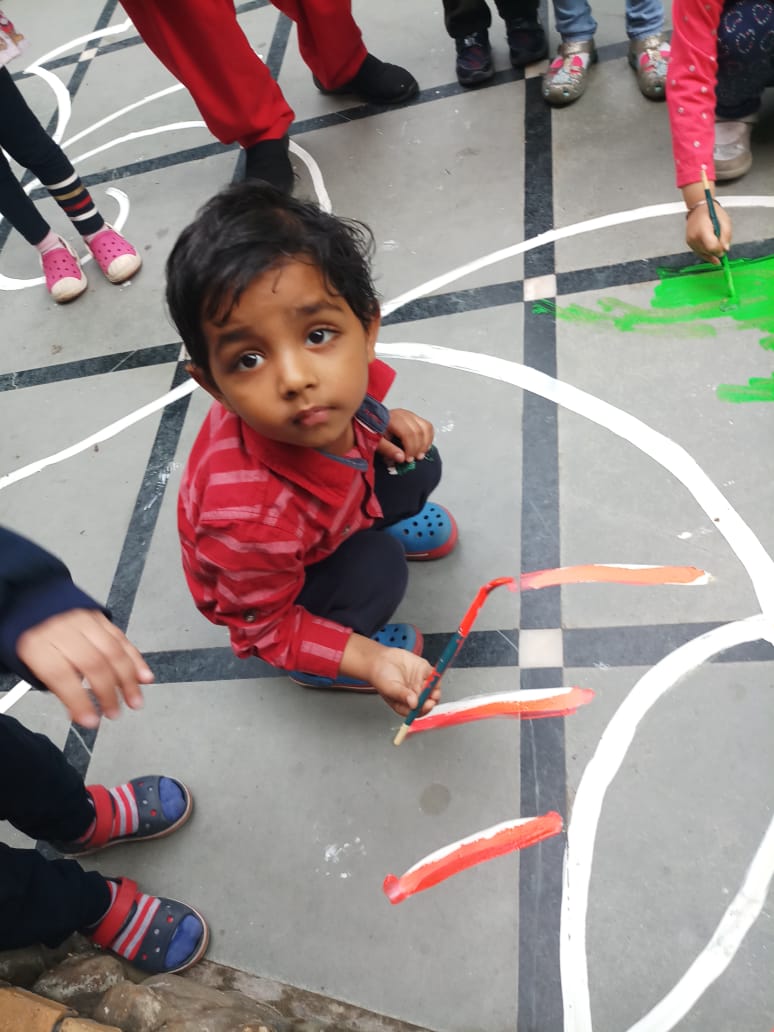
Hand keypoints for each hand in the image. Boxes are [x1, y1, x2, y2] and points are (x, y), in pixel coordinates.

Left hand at [16, 609, 152, 727]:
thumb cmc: (36, 640)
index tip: (91, 721)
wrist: (36, 604)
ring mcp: (84, 621)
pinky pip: (122, 639)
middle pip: (92, 663)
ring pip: (113, 651)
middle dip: (107, 692)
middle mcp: (63, 630)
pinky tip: (143, 676)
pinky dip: (135, 660)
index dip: (79, 700)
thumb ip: (57, 687)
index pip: (61, 675)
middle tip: (114, 712)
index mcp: (38, 644)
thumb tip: (82, 712)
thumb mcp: (33, 666)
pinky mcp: (101, 618)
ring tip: (134, 700)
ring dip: (128, 679)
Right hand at [339, 632, 437, 716]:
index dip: (425, 709)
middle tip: (431, 694)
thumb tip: (413, 703)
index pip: (418, 711)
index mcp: (406, 704)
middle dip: (432, 698)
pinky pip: (434, 675)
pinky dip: (435, 675)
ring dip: (434, 687)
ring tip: (428, 683)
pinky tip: (429, 674)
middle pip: (429, 701)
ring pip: (434, 689)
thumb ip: (401, 695)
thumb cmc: (381, 676)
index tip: (427, 704)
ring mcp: (421, 684)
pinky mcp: (424, 672)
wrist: (380, 659)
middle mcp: (415, 696)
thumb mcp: (389, 688)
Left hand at [377, 408, 433, 465]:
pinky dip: (428, 438)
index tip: (407, 459)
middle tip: (414, 459)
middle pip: (419, 431)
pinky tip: (424, 447)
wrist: (372, 421)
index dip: (410, 448)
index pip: (408, 434)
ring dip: (425, 443)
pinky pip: (427, 426)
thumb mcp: (376, 442)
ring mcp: (411, 415)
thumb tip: (401, 458)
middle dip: (418, 448)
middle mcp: (404, 415)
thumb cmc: (374, 431)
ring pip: (426, 428)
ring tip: (420, 454)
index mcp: (392, 419)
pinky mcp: (415, 417)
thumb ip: (388, 450)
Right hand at [685, 203, 731, 264]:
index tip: (724, 249)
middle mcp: (694, 237)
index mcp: (703, 230)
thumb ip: (726, 236)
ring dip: (711, 252)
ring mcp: (690, 241)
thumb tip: (725, 249)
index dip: (719, 250)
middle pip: (708, 252)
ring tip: (715, 244)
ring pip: (703, 254)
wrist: (698, 208)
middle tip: (721, 245)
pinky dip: (706, 252)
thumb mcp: (725, 221)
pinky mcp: (689, 243)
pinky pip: (699, 252)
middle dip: (716, 251)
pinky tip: (711, 252)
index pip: (712, 247)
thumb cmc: (711, 212)